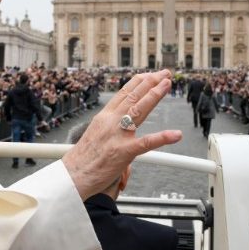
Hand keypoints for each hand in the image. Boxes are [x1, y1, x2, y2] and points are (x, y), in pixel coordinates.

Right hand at [62, 70, 181, 199]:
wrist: (72, 175)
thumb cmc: (83, 158)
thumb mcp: (95, 134)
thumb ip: (109, 125)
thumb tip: (121, 120)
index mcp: (104, 117)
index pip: (124, 93)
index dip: (139, 82)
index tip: (151, 75)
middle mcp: (110, 121)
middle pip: (133, 96)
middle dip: (151, 83)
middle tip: (165, 74)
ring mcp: (117, 135)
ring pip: (139, 110)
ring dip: (154, 95)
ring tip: (167, 85)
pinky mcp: (123, 152)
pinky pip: (146, 143)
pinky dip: (162, 138)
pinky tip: (175, 134)